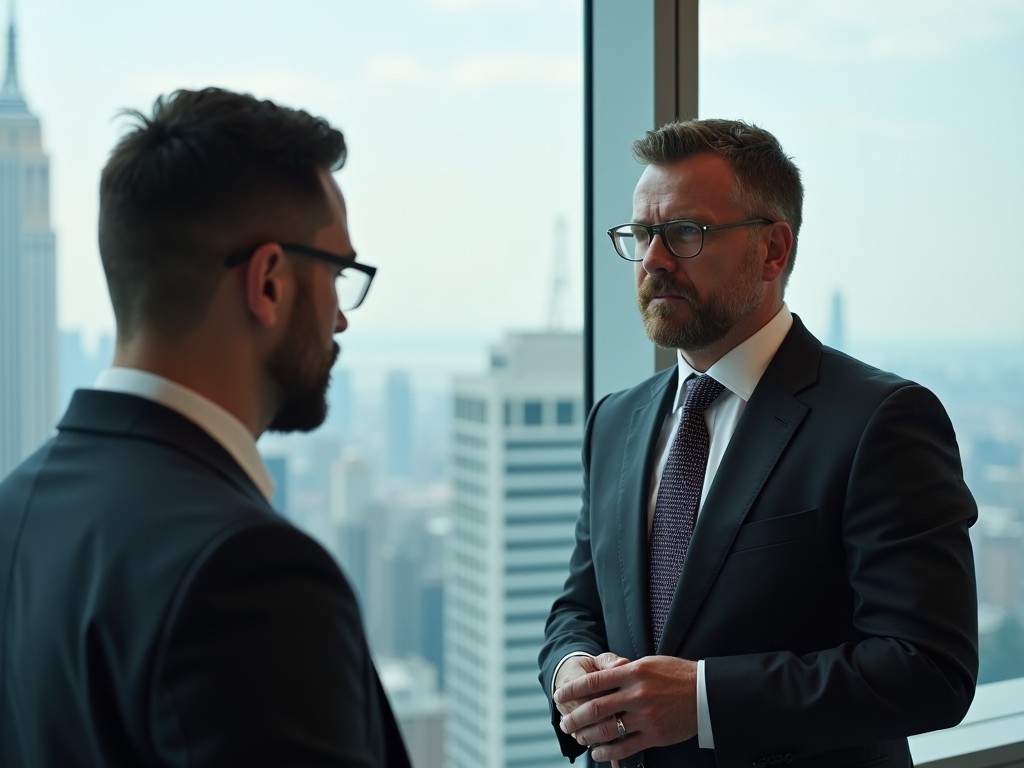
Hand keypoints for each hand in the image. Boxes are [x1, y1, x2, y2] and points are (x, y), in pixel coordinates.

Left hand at [554, 655, 698, 763]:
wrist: (706, 692)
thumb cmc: (677, 674)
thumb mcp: (650, 663)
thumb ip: (626, 670)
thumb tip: (603, 676)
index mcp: (633, 672)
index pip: (593, 682)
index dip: (572, 690)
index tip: (559, 696)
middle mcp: (636, 694)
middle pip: (595, 708)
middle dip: (574, 717)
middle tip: (563, 723)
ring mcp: (645, 716)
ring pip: (607, 730)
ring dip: (587, 736)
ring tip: (578, 738)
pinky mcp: (655, 735)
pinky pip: (625, 747)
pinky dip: (607, 752)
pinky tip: (597, 753)